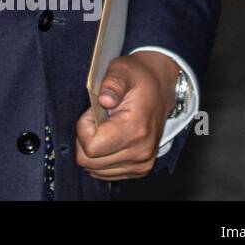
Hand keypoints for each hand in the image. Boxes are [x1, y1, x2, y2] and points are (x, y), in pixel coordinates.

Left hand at [74, 50, 177, 180]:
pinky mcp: (139, 169)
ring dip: (92, 149)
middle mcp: (140, 152)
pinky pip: (105, 173)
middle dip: (85, 139)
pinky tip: (109, 139)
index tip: (93, 113)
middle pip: (89, 161)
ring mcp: (141, 163)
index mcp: (135, 129)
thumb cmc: (138, 79)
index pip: (91, 147)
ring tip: (105, 128)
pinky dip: (100, 158)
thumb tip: (105, 99)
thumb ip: (112, 84)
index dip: (84, 128)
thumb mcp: (122, 71)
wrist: (160, 88)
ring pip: (95, 169)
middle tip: (97, 120)